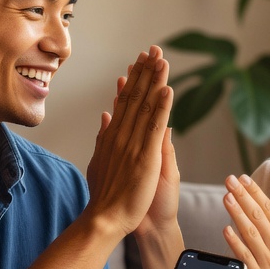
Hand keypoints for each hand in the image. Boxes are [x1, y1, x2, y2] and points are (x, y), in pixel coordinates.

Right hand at [85, 46, 172, 236]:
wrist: (107, 219)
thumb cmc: (107, 196)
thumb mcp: (102, 160)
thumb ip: (104, 137)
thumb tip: (106, 115)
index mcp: (114, 136)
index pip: (125, 101)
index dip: (134, 79)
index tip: (138, 61)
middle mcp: (123, 135)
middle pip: (135, 97)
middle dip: (144, 72)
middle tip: (152, 49)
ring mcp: (134, 144)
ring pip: (146, 106)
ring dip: (155, 81)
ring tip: (162, 60)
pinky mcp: (146, 156)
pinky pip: (155, 126)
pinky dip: (162, 107)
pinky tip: (167, 89)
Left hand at [222, 173, 269, 268]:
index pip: (268, 208)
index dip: (255, 192)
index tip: (243, 178)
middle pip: (257, 216)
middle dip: (243, 196)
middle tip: (230, 180)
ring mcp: (266, 259)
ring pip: (249, 232)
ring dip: (237, 214)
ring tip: (227, 197)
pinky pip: (244, 255)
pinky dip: (235, 242)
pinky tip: (226, 229)